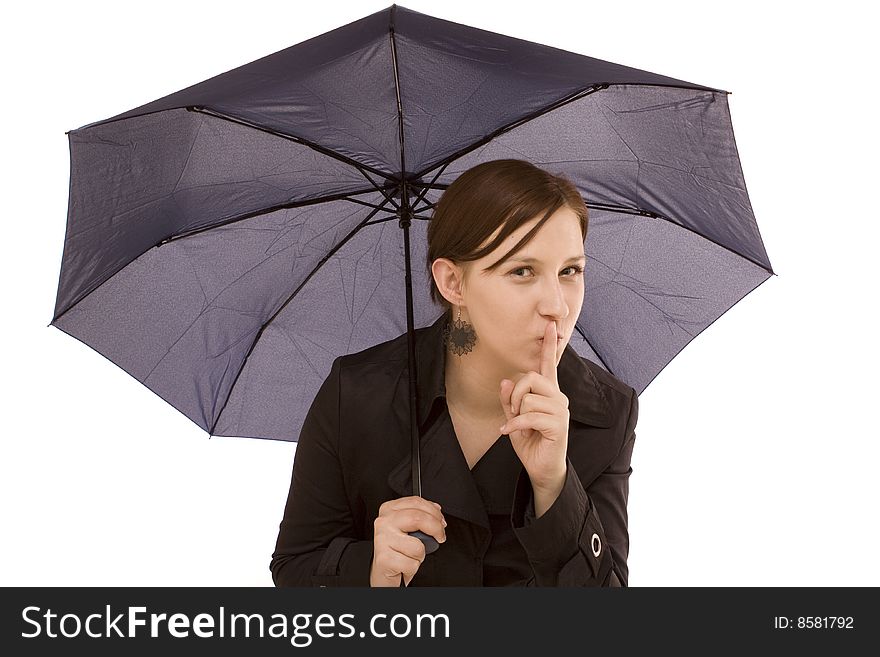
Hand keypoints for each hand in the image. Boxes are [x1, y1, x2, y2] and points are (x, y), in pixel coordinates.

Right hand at [370, 496, 446, 586]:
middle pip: (418, 518)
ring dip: (421, 555)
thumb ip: (420, 514)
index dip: (434, 513)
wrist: (382, 571)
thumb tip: (436, 509)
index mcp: (389, 509)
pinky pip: (411, 564)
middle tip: (439, 537)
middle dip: (436, 529)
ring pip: (417, 546)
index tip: (441, 523)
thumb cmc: (396, 549)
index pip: (416, 502)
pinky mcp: (384, 559)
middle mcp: (384, 522)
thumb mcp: (406, 526)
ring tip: (412, 556)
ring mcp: (382, 540)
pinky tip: (404, 565)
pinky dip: (413, 568)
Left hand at [499, 321, 568, 491]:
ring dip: (515, 413)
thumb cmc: (530, 442)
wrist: (541, 469)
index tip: (551, 326)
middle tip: (511, 412)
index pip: (548, 365)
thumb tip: (505, 381)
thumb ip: (509, 400)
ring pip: (529, 398)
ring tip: (516, 425)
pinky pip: (529, 416)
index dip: (549, 345)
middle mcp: (558, 397)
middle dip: (515, 394)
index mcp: (548, 392)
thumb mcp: (514, 418)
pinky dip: (514, 425)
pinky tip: (508, 433)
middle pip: (531, 378)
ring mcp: (560, 411)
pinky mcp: (559, 425)